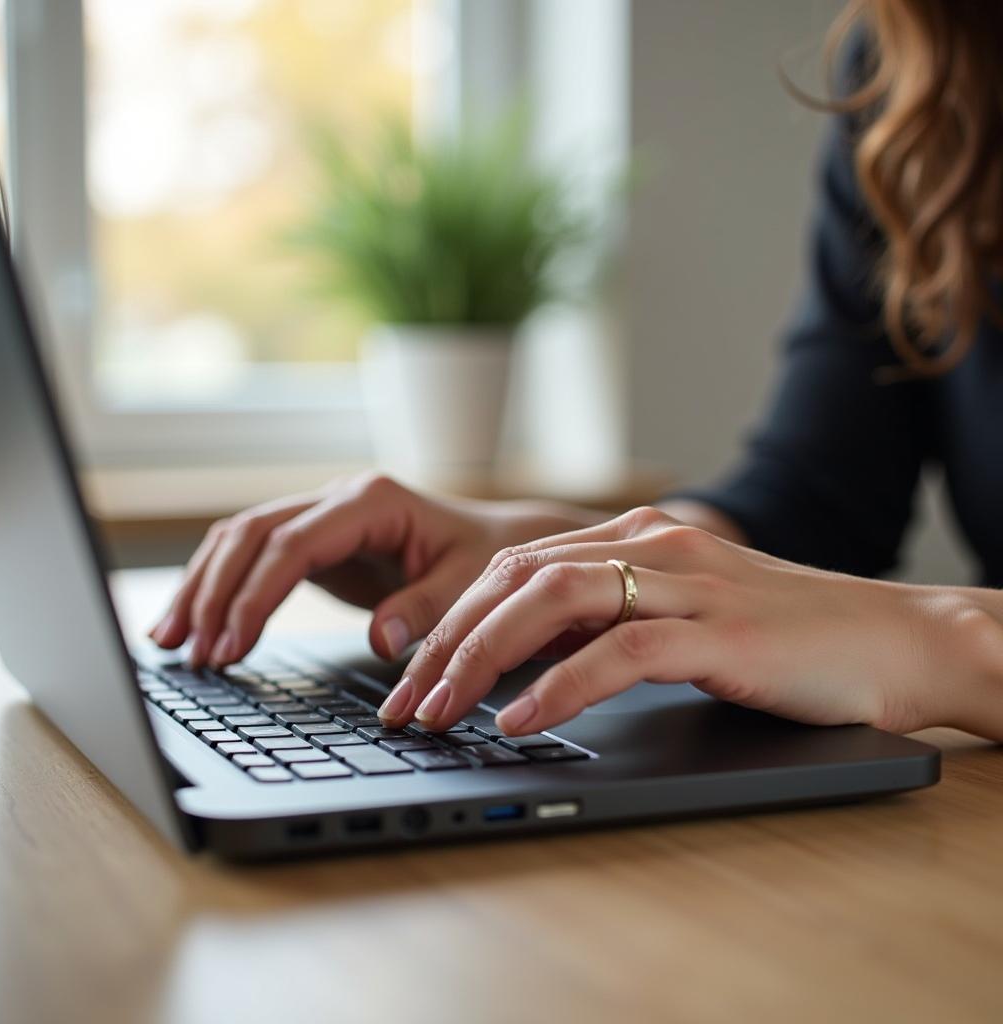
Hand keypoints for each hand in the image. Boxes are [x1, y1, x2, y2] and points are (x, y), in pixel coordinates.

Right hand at [149, 473, 603, 667]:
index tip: (232, 644)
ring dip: (202, 587)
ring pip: (239, 539)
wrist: (493, 542)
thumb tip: (381, 639)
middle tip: (190, 651)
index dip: (257, 594)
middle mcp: (337, 499)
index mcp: (372, 501)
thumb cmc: (485, 560)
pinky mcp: (314, 541)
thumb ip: (425, 609)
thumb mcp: (468, 586)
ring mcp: (321, 516)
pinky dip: (220, 587)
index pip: (293, 543)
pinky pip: (252, 556)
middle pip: (251, 533)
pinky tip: (197, 625)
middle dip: (214, 591)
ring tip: (170, 642)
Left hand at [378, 506, 1002, 739]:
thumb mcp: (680, 615)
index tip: (412, 672)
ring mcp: (687, 582)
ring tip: (438, 711)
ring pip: (554, 602)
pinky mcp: (721, 629)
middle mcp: (653, 546)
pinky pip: (620, 650)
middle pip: (517, 577)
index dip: (453, 617)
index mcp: (636, 538)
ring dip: (482, 659)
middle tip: (403, 702)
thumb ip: (608, 622)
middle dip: (446, 640)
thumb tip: (524, 661)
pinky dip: (559, 685)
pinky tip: (517, 719)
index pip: (517, 565)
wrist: (893, 636)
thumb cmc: (784, 636)